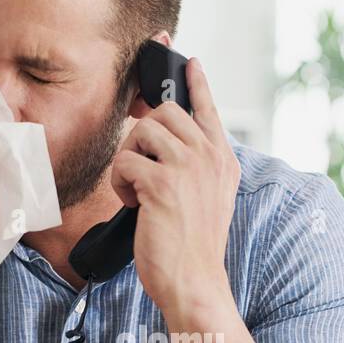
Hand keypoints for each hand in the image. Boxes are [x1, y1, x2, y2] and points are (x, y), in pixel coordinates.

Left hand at [110, 58, 239, 318]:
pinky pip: (124, 162)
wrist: (195, 282)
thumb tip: (163, 139)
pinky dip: (120, 185)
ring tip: (139, 191)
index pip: (208, 108)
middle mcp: (209, 156)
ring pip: (142, 131)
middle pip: (164, 112)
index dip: (196, 82)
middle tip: (141, 170)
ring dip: (130, 160)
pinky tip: (134, 205)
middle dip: (143, 137)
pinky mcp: (162, 183)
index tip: (190, 60)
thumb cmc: (193, 246)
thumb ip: (195, 166)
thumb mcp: (206, 197)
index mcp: (223, 159)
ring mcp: (188, 167)